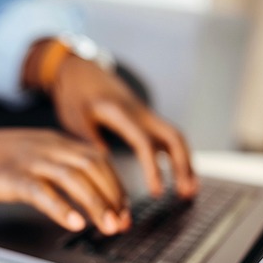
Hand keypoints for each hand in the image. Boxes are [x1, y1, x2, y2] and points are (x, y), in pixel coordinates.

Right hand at [0, 126, 131, 234]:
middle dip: (113, 196)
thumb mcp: (26, 154)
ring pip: (74, 178)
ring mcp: (28, 160)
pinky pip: (41, 191)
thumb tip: (76, 193)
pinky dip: (61, 207)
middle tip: (121, 223)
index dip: (116, 186)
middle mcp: (46, 147)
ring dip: (96, 203)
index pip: (97, 160)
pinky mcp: (9, 176)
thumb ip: (51, 167)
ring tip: (107, 227)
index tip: (123, 210)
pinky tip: (73, 223)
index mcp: (53, 142)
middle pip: (93, 167)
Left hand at [49, 54, 198, 198]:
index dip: (153, 169)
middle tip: (187, 193)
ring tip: (189, 190)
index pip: (144, 143)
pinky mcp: (144, 118)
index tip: (157, 192)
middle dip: (183, 165)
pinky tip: (180, 175)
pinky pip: (167, 137)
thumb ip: (90, 140)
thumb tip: (105, 164)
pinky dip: (177, 156)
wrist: (80, 70)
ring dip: (186, 162)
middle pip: (173, 137)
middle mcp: (140, 113)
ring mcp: (145, 115)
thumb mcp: (74, 117)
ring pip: (175, 137)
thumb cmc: (74, 94)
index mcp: (121, 114)